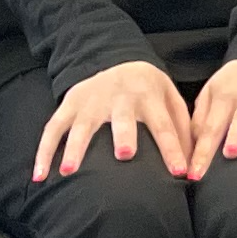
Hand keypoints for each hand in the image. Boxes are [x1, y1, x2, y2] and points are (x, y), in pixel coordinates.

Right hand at [36, 61, 197, 182]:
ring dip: (76, 147)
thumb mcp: (171, 100)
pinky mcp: (70, 104)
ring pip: (82, 124)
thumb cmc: (149, 93)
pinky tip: (39, 176)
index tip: (179, 173)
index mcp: (149, 95)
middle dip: (123, 134)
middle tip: (124, 154)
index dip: (172, 148)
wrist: (118, 61)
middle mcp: (120, 96)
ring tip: (69, 172)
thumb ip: (183, 129)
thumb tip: (197, 165)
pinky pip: (53, 128)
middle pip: (122, 117)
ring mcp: (91, 100)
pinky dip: (44, 151)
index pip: (164, 124)